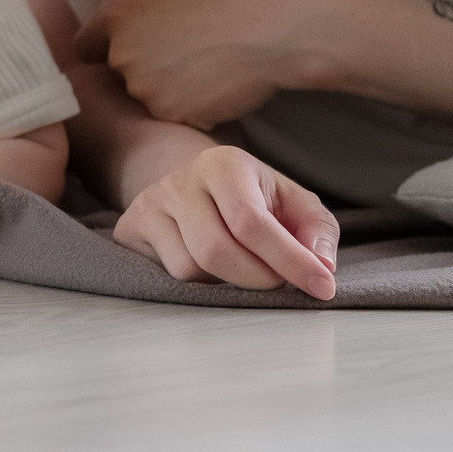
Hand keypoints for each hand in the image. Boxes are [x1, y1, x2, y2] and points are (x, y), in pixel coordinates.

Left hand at [77, 0, 357, 129]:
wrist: (274, 21)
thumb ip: (136, 14)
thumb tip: (120, 33)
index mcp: (116, 10)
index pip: (86, 47)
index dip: (106, 52)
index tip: (126, 56)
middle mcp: (120, 50)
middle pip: (118, 77)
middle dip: (142, 73)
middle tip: (184, 59)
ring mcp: (144, 86)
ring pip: (147, 101)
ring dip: (169, 94)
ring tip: (208, 70)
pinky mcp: (171, 114)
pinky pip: (176, 118)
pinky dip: (193, 111)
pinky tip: (220, 86)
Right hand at [114, 142, 338, 295]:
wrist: (193, 181)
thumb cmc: (252, 197)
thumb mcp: (292, 201)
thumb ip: (317, 229)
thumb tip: (321, 263)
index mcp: (224, 164)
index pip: (253, 223)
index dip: (290, 260)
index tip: (321, 287)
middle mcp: (180, 180)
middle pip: (216, 251)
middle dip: (257, 278)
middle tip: (278, 282)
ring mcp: (150, 204)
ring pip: (190, 270)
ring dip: (225, 282)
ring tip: (241, 265)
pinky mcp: (130, 228)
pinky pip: (166, 276)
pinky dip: (198, 283)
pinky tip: (210, 267)